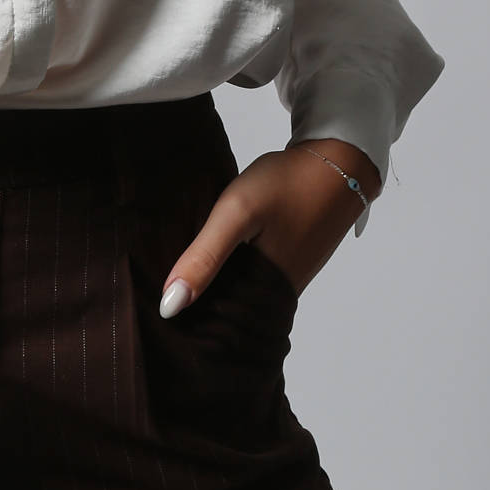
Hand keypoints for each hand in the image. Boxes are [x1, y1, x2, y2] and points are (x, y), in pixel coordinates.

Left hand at [159, 137, 380, 314]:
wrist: (338, 162)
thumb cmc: (288, 185)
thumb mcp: (236, 214)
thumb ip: (204, 257)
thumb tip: (170, 306)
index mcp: (262, 296)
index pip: (213, 328)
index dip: (183, 323)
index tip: (152, 315)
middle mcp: (275, 298)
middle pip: (225, 315)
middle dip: (194, 309)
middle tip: (153, 297)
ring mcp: (284, 282)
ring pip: (236, 297)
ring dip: (211, 290)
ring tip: (171, 281)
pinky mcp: (287, 267)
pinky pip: (249, 280)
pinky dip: (228, 275)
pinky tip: (207, 262)